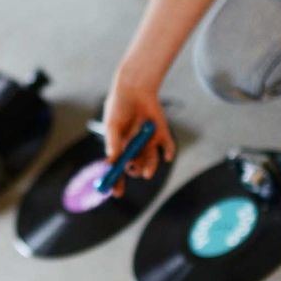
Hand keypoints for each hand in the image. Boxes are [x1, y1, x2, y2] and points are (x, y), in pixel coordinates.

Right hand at [102, 74, 174, 189]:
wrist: (134, 88)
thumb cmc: (119, 106)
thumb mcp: (112, 125)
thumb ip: (113, 142)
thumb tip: (112, 160)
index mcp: (120, 147)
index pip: (117, 169)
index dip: (116, 181)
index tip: (115, 192)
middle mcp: (135, 148)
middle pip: (135, 166)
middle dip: (134, 172)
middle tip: (132, 172)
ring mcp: (149, 142)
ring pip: (151, 161)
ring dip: (149, 167)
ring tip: (146, 171)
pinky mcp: (162, 134)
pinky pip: (168, 148)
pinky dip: (169, 153)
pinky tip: (167, 156)